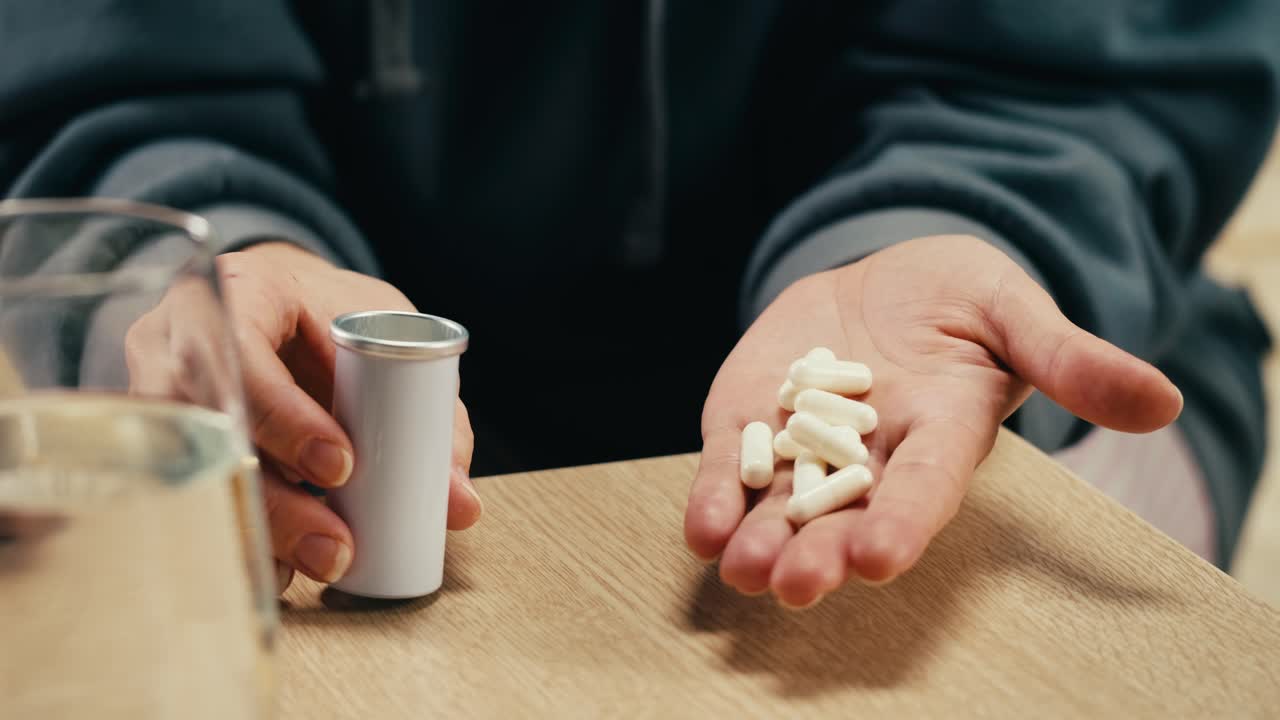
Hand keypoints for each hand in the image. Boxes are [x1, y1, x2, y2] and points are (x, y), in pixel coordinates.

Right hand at [126, 242, 480, 592]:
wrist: (274, 304)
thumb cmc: (331, 316)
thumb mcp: (384, 336)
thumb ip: (427, 409)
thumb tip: (458, 504)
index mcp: (240, 290)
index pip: (243, 353)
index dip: (286, 418)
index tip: (340, 466)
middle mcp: (179, 339)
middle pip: (212, 430)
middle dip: (277, 502)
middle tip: (338, 547)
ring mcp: (154, 391)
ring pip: (193, 474)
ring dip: (260, 531)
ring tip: (316, 568)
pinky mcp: (157, 439)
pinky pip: (187, 498)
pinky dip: (238, 538)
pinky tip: (276, 573)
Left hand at [684, 235, 1180, 607]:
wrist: (887, 281)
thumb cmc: (965, 299)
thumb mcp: (1017, 313)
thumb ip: (1071, 359)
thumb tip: (1163, 401)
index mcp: (939, 436)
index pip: (924, 487)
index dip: (904, 521)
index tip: (881, 557)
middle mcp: (869, 456)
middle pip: (845, 514)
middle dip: (820, 551)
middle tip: (795, 585)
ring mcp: (802, 441)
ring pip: (779, 504)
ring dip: (759, 539)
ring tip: (742, 569)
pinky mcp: (750, 417)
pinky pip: (728, 464)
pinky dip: (713, 496)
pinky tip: (701, 527)